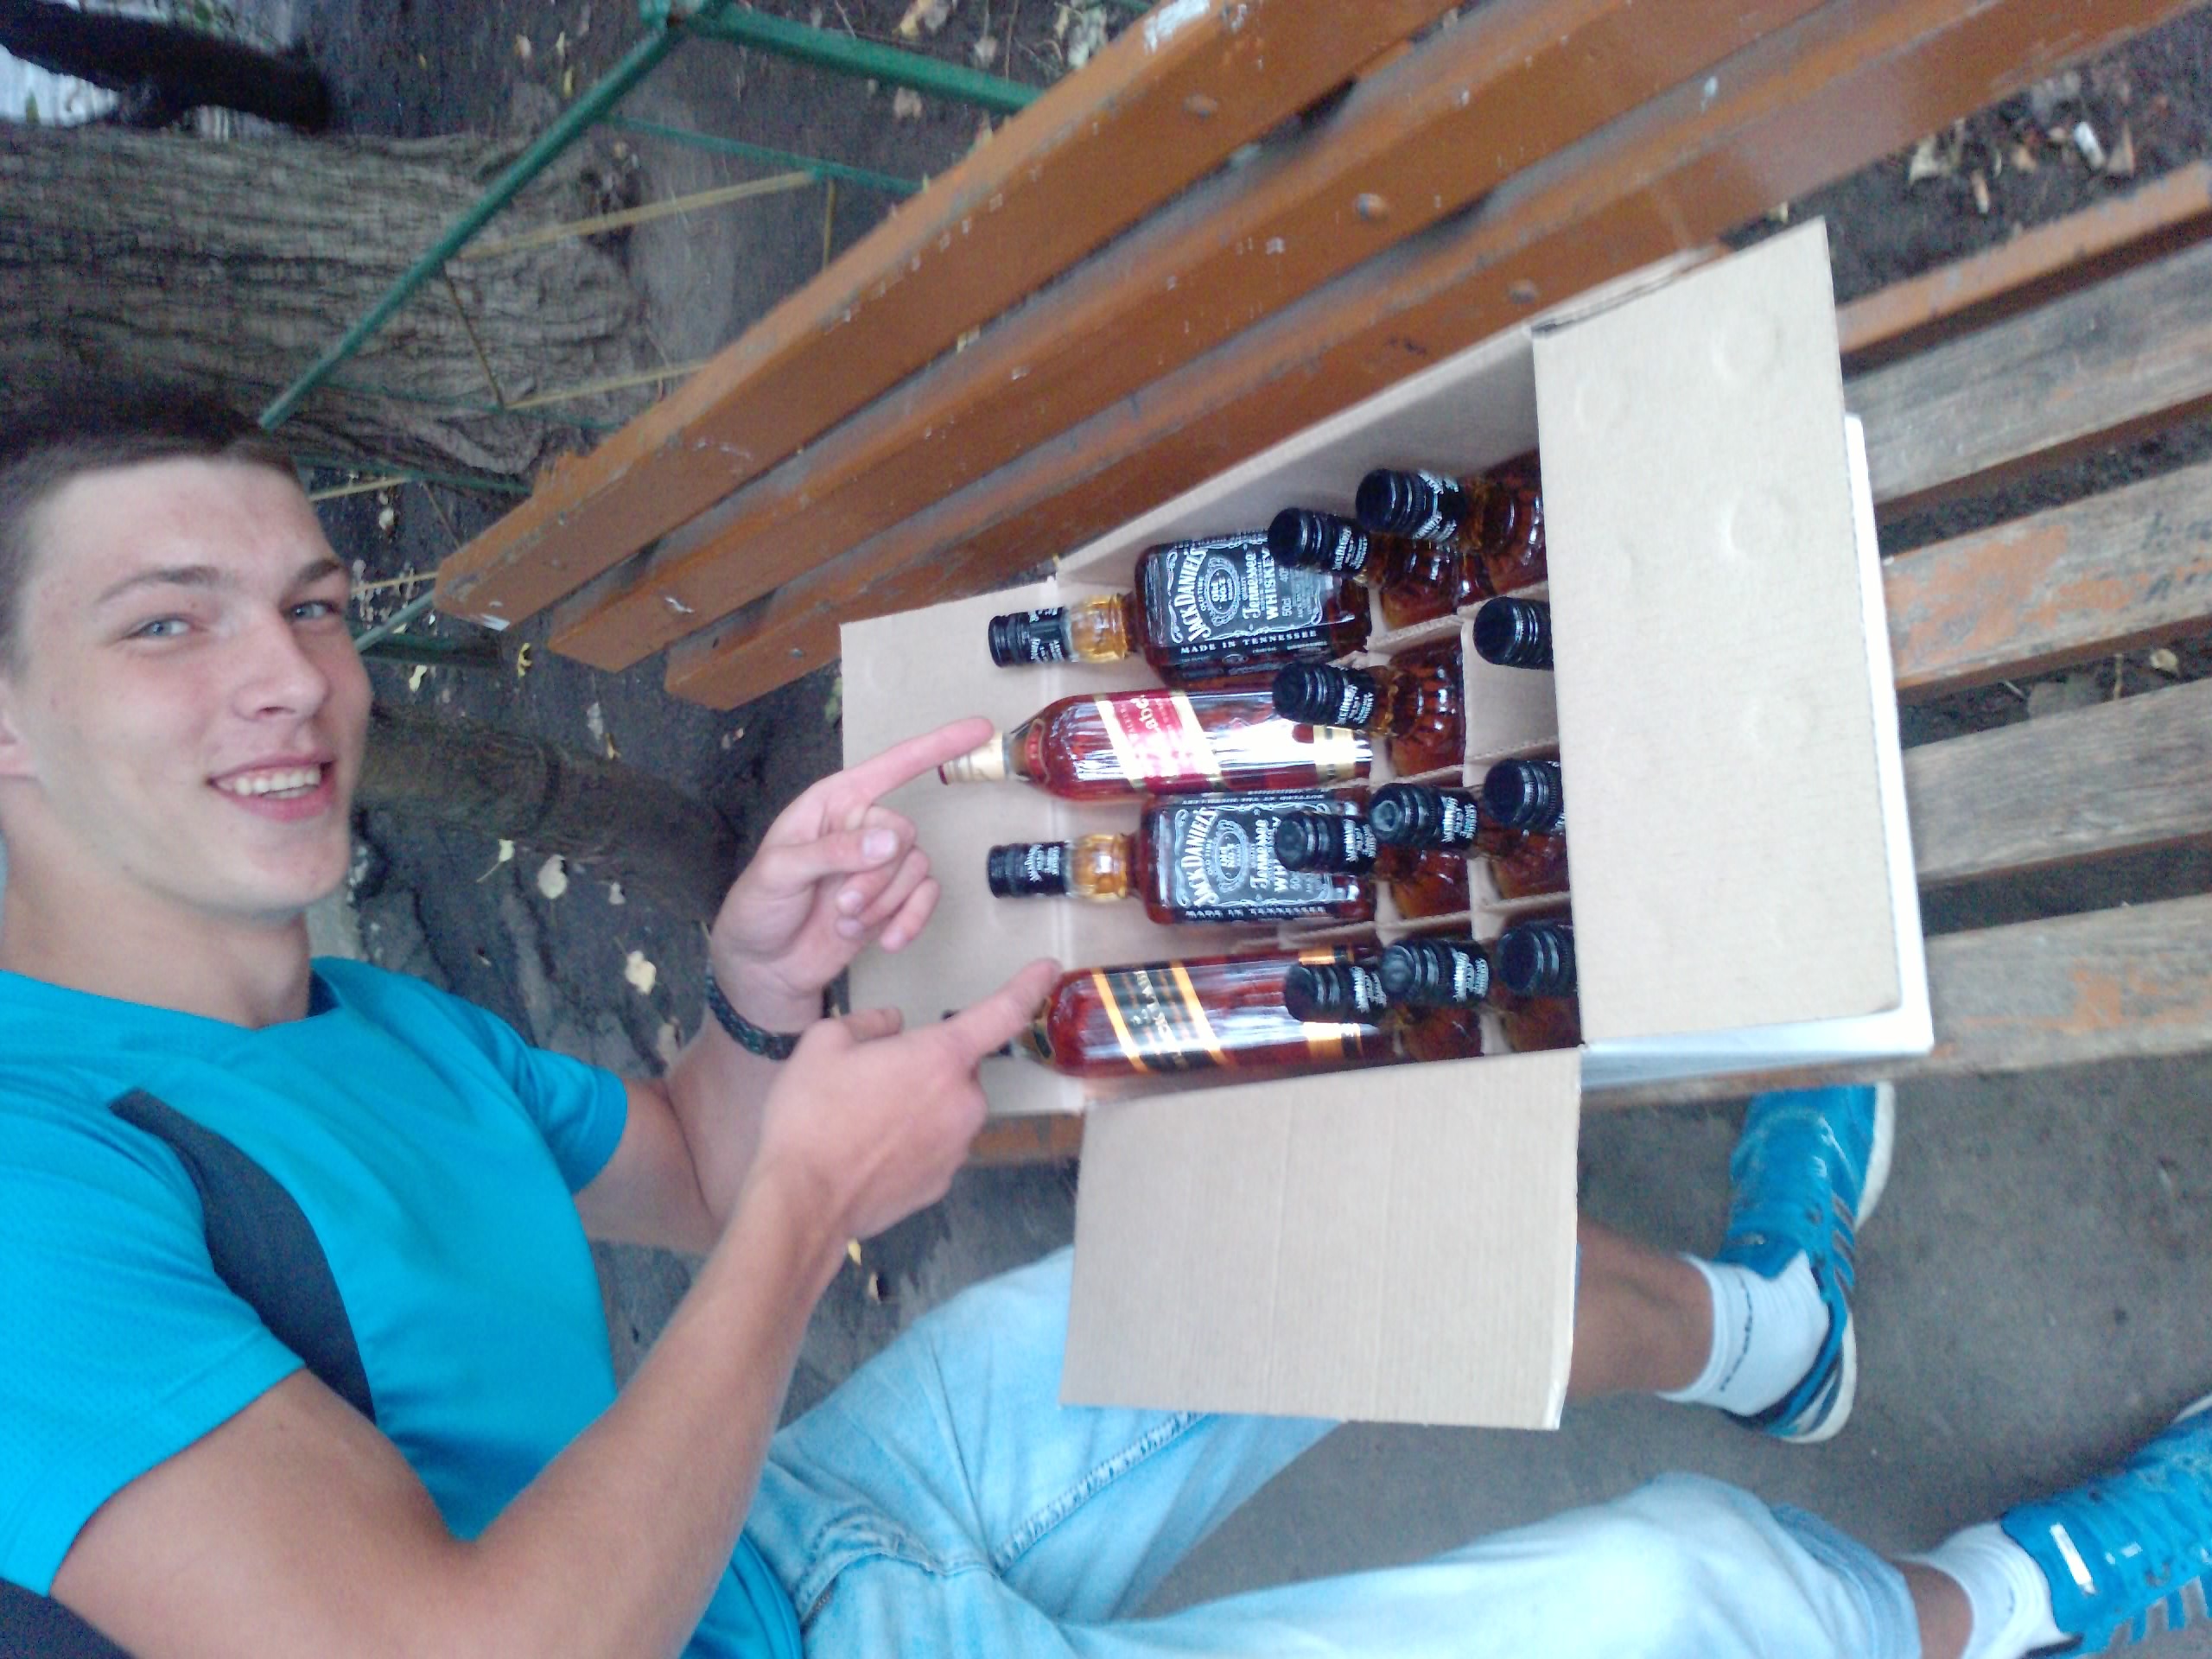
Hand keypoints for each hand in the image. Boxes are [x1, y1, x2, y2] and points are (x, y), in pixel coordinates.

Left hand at [708, 717, 993, 1030]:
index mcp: (833, 804)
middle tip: (843, 906)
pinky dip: (910, 920)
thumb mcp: (780, 872)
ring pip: (916, 869)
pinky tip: (888, 941)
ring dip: (886, 902)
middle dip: (879, 875)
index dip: (936, 746)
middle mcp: (862, 828)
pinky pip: (925, 899)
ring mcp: (880, 867)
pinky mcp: (893, 902)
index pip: (892, 766)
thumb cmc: (759, 907)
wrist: (765, 967)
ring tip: (847, 924)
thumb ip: (833, 852)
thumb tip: (890, 842)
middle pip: (904, 834)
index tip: (979, 729)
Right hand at [746, 957, 1061, 1245]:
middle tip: (870, 1081)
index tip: (1050, 969)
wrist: (802, 1201)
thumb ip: (869, 1023)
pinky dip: (910, 1144)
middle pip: (956, 1069)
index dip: (1029, 987)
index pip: (1003, 1012)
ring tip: (861, 1122)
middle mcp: (964, 1101)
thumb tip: (892, 1026)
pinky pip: (934, 1147)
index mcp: (942, 1057)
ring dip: (918, 1107)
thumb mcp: (825, 1043)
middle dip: (924, 1066)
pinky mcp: (942, 1183)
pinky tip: (867, 1154)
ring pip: (945, 1109)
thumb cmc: (811, 1115)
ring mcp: (957, 1147)